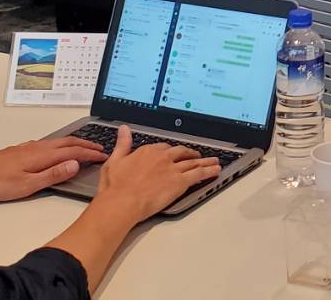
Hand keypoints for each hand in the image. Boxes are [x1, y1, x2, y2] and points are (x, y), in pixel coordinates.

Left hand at [0, 136, 107, 202]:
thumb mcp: (27, 184)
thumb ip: (53, 175)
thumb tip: (75, 164)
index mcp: (43, 156)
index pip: (73, 152)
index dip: (90, 154)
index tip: (104, 156)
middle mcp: (38, 147)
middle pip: (68, 142)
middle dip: (86, 144)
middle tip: (100, 148)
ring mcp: (29, 147)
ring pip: (58, 142)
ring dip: (75, 143)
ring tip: (85, 147)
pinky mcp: (22, 150)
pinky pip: (49, 144)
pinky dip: (62, 145)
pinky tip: (58, 149)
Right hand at [92, 125, 221, 223]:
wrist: (122, 201)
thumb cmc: (115, 186)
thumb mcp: (115, 160)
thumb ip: (123, 143)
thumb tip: (124, 129)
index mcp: (148, 151)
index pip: (164, 148)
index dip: (170, 152)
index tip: (174, 154)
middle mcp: (162, 157)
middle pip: (181, 153)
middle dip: (190, 154)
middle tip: (197, 156)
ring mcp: (172, 169)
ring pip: (193, 163)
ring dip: (205, 162)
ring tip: (214, 161)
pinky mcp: (180, 181)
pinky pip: (198, 174)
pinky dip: (208, 171)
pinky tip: (215, 171)